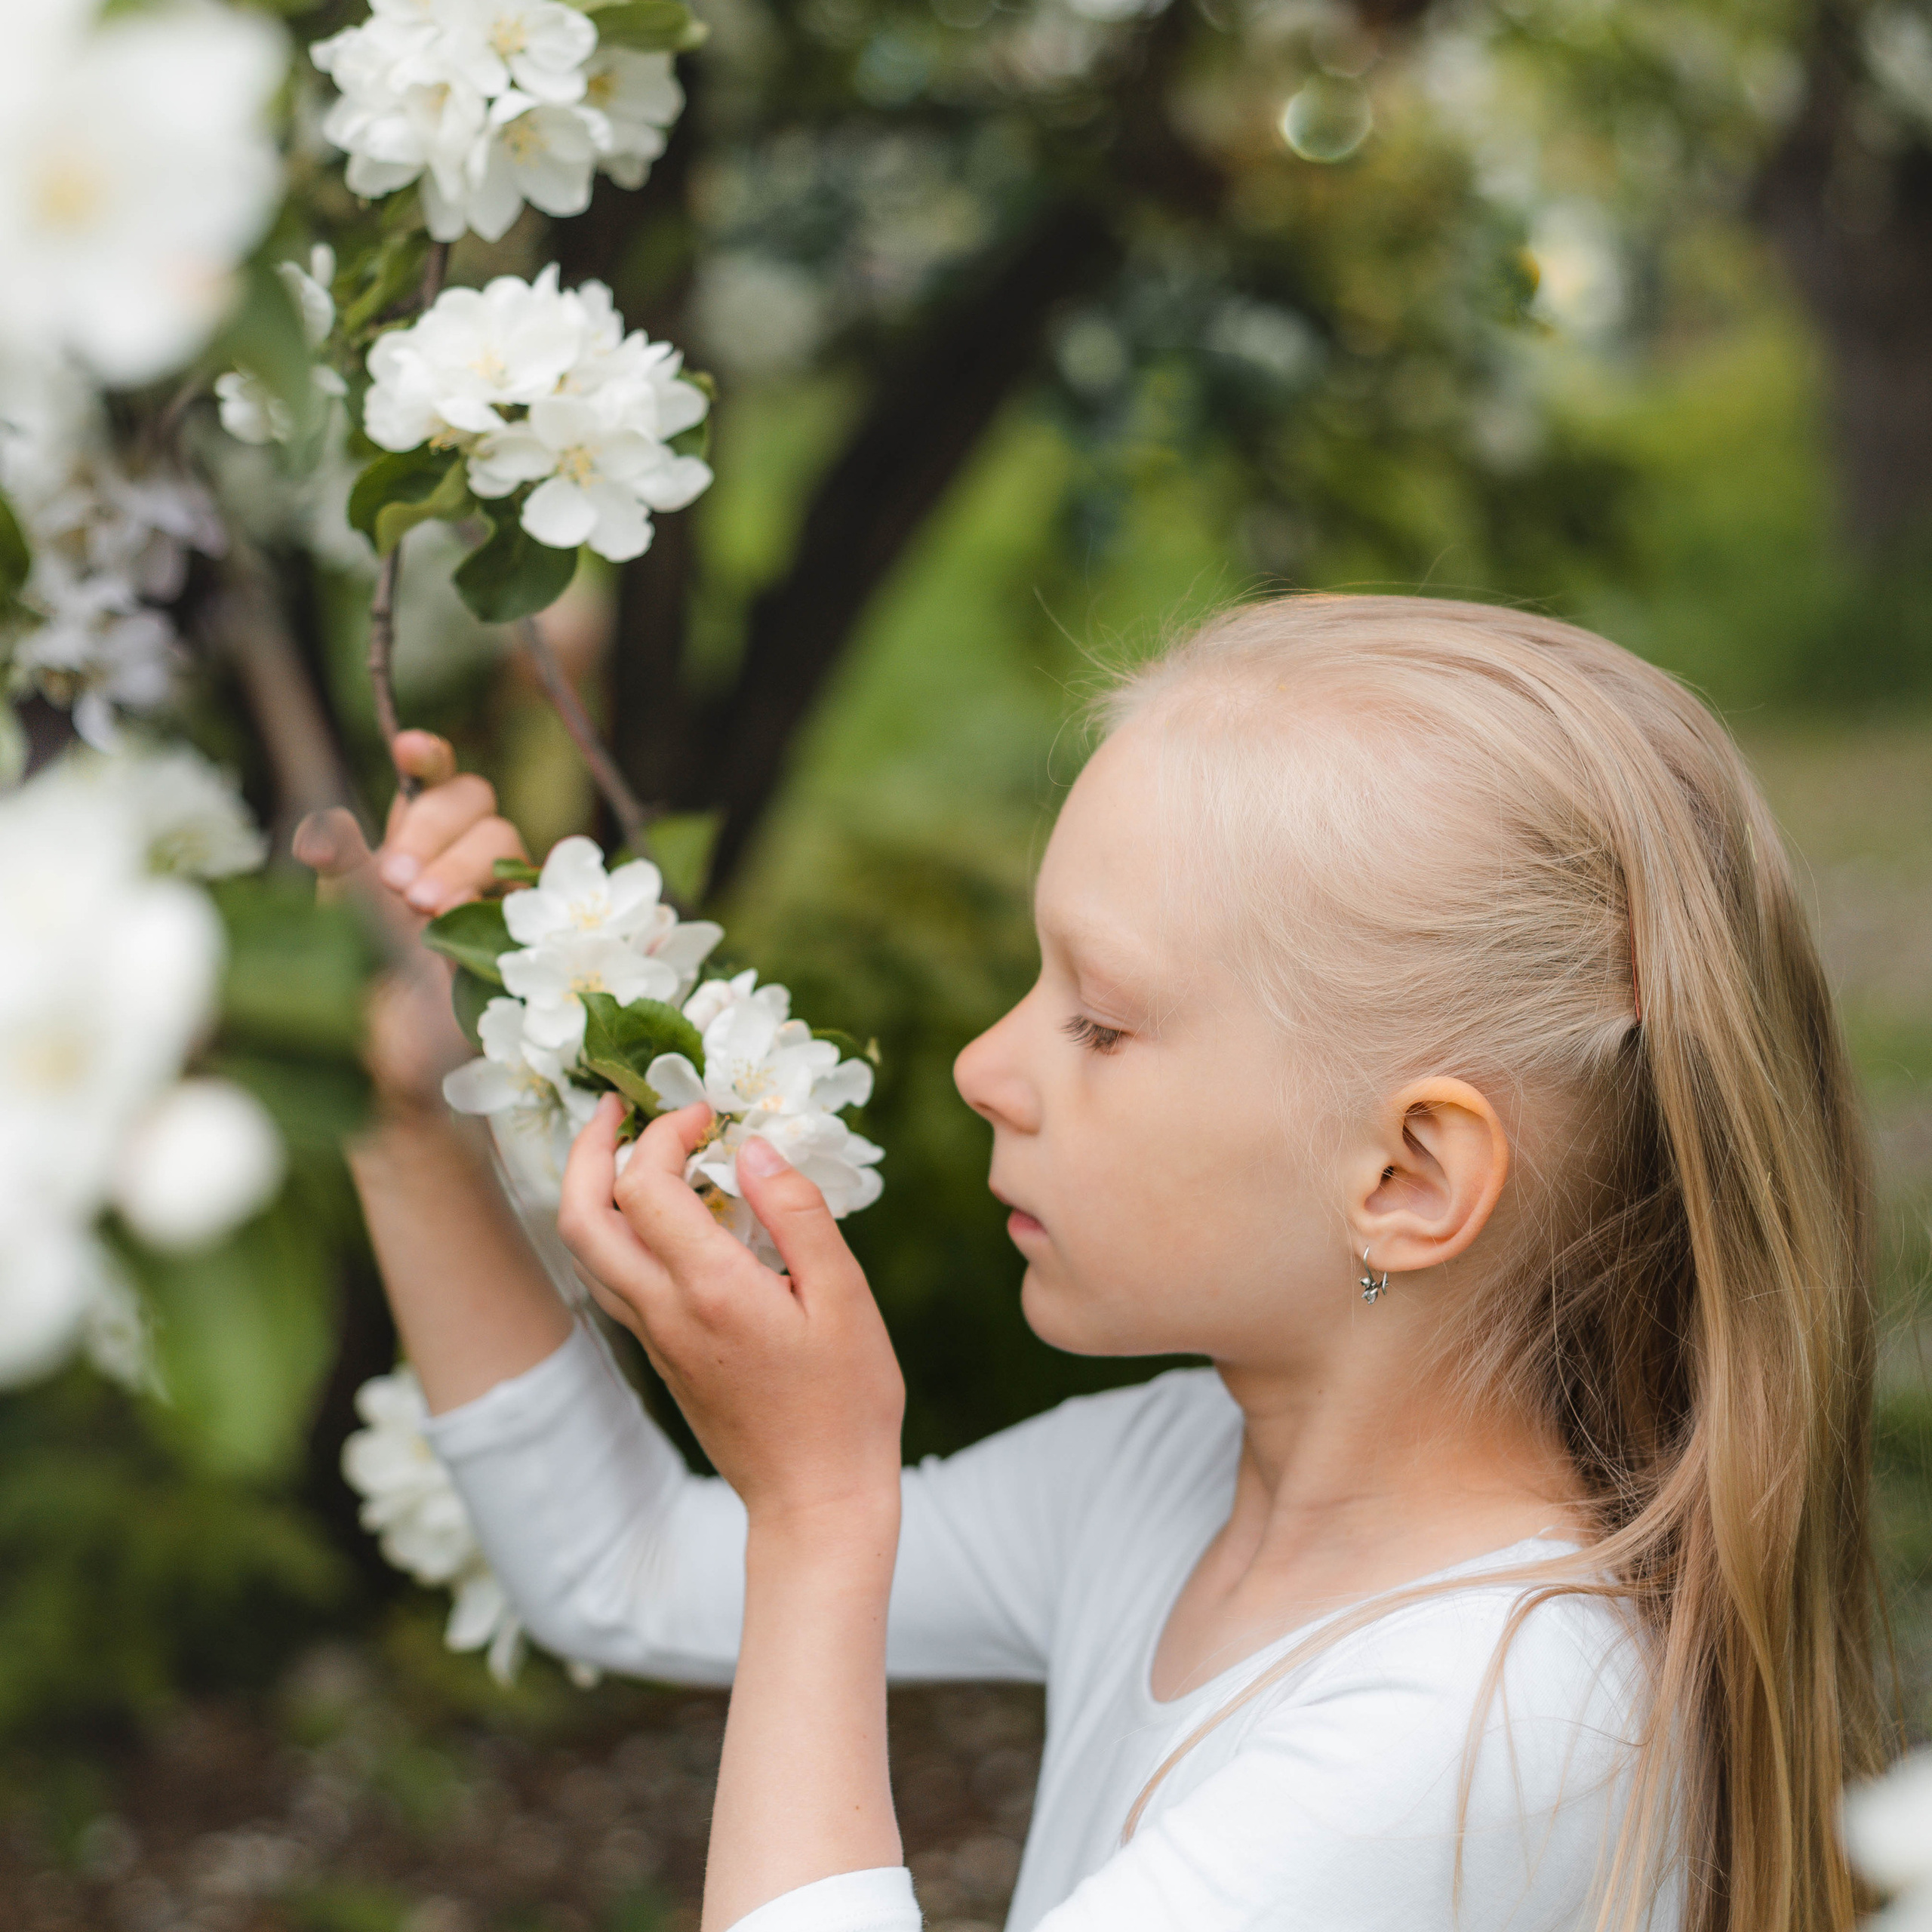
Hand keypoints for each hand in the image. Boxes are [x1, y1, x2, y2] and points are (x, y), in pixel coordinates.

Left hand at [292, 731, 529, 1109]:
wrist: (399, 1063)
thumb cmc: (366, 990)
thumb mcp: (345, 924)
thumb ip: (343, 871)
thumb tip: (324, 825)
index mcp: (413, 844)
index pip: (434, 779)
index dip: (429, 756)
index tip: (408, 750)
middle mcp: (460, 857)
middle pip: (475, 801)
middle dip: (435, 830)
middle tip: (398, 883)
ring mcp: (499, 889)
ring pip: (503, 838)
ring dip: (462, 863)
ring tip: (424, 910)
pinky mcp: (532, 926)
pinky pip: (536, 886)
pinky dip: (503, 891)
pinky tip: (470, 919)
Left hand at [558, 1096, 905, 1532]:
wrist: (815, 1498)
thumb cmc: (845, 1401)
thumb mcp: (843, 1296)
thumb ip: (796, 1214)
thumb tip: (753, 1147)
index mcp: (709, 1288)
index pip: (646, 1185)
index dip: (666, 1133)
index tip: (709, 1115)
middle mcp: (664, 1310)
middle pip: (579, 1216)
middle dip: (588, 1147)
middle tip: (619, 1106)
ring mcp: (654, 1337)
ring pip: (583, 1250)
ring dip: (589, 1186)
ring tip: (626, 1146)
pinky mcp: (661, 1355)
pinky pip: (610, 1278)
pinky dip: (613, 1227)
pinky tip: (657, 1213)